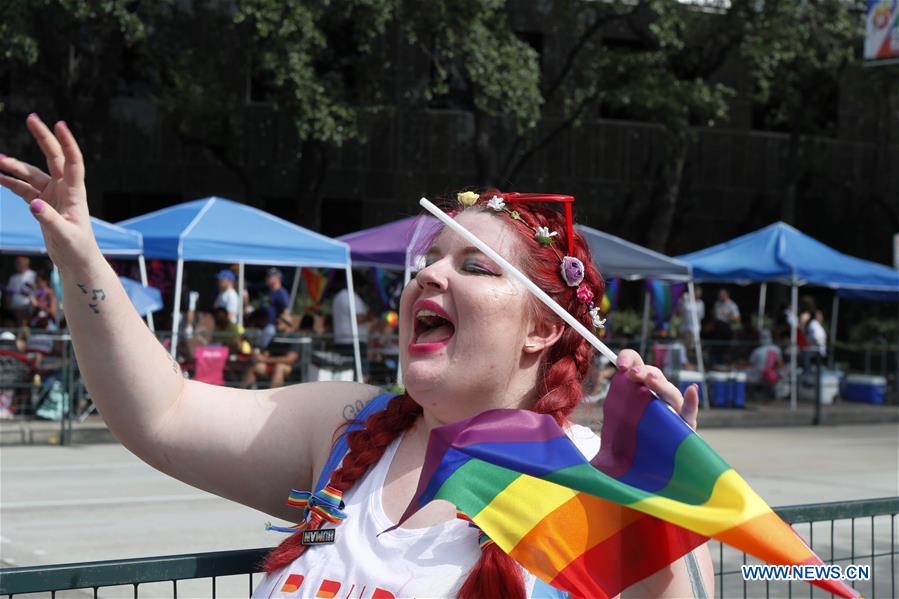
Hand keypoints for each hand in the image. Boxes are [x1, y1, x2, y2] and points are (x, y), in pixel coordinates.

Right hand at [0, 114, 100, 270]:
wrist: (77, 262)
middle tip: (31, 118)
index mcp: (75, 193)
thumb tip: (33, 204)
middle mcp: (65, 189)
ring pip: (32, 174)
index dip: (67, 143)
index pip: (73, 162)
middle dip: (42, 138)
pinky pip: (24, 189)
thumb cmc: (78, 249)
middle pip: (53, 158)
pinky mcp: (42, 204)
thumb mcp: (65, 235)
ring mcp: (53, 195)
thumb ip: (49, 219)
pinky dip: (11, 183)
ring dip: (15, 166)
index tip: (59, 124)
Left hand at [615, 349, 699, 429]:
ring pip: (669, 391)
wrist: (640, 459)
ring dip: (660, 384)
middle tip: (632, 373)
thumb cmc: (627, 434)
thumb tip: (612, 381)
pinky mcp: (684, 423)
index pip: (636, 363)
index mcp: (640, 384)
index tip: (620, 365)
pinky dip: (691, 401)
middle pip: (654, 375)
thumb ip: (614, 397)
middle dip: (643, 371)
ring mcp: (672, 406)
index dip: (628, 358)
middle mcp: (658, 392)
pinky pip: (689, 411)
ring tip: (650, 381)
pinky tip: (692, 390)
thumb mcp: (614, 414)